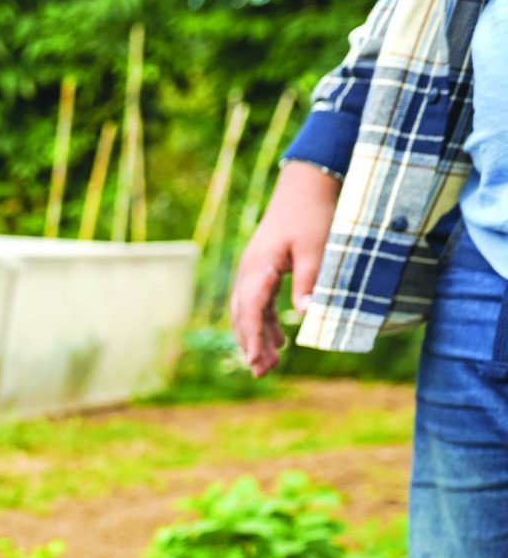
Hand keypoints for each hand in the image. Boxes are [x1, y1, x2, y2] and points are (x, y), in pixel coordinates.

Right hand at [230, 160, 339, 376]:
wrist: (306, 185)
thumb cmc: (313, 214)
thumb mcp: (316, 247)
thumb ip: (309, 281)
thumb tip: (305, 315)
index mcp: (259, 266)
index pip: (250, 309)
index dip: (252, 337)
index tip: (254, 361)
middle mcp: (249, 271)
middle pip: (242, 316)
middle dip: (250, 345)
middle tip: (261, 372)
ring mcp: (253, 270)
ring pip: (247, 312)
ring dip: (256, 338)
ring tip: (269, 364)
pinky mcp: (263, 270)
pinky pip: (258, 303)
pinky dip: (264, 324)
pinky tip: (277, 341)